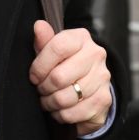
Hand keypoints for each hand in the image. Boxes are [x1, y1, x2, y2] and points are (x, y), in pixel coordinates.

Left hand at [30, 20, 111, 135]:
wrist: (89, 84)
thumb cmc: (64, 64)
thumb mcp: (51, 50)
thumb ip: (44, 40)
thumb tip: (38, 25)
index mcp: (81, 38)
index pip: (57, 48)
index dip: (39, 66)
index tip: (33, 76)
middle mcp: (95, 54)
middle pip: (59, 77)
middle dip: (43, 87)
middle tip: (41, 89)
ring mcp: (102, 77)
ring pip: (65, 97)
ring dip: (50, 102)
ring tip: (47, 99)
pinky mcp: (104, 99)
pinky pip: (74, 113)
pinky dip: (61, 114)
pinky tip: (59, 109)